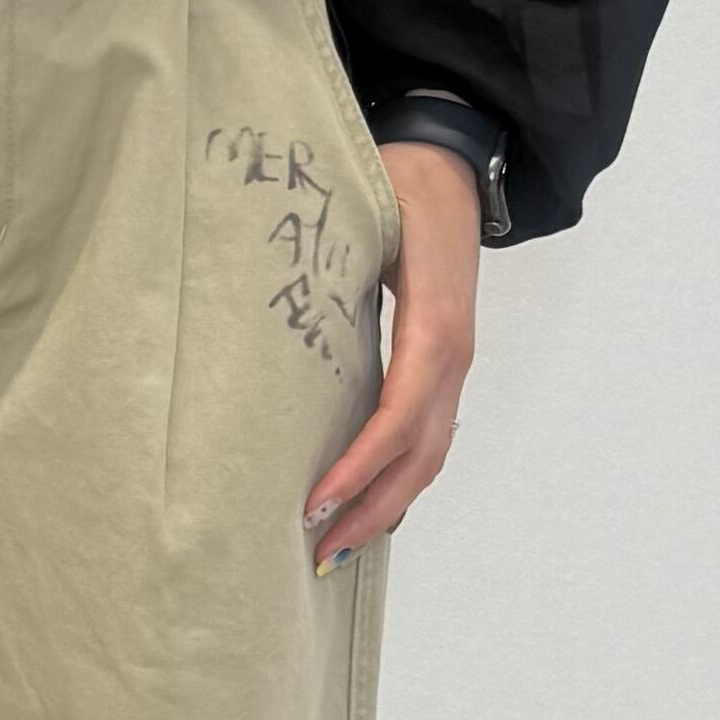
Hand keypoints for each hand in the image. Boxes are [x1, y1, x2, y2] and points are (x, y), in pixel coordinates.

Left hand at [301, 141, 483, 566]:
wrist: (452, 164)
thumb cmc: (398, 181)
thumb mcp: (364, 209)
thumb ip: (326, 259)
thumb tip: (265, 300)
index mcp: (434, 323)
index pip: (400, 415)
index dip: (361, 464)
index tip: (316, 502)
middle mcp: (452, 354)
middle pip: (421, 455)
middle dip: (372, 510)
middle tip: (319, 554)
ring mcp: (454, 365)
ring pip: (430, 456)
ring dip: (387, 507)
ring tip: (337, 547)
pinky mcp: (443, 367)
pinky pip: (428, 437)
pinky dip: (398, 480)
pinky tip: (364, 505)